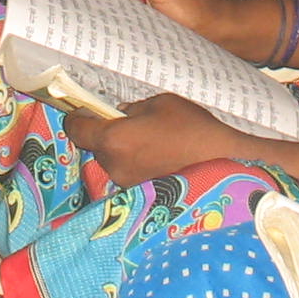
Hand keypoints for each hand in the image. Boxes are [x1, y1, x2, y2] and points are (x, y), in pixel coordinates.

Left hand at [60, 94, 261, 186]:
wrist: (222, 162)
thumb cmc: (191, 128)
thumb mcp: (160, 104)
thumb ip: (133, 109)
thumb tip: (122, 114)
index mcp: (113, 139)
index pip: (76, 130)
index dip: (76, 118)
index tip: (82, 111)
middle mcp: (113, 165)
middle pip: (95, 146)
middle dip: (107, 133)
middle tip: (129, 122)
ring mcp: (127, 182)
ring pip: (113, 160)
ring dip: (122, 150)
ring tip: (150, 140)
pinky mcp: (141, 193)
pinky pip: (128, 172)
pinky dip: (136, 163)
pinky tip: (158, 156)